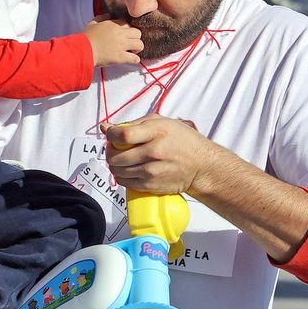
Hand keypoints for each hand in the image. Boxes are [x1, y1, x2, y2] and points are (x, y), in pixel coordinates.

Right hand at [86, 17, 142, 66]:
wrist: (83, 50)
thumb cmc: (86, 37)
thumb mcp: (92, 23)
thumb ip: (101, 18)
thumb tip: (109, 15)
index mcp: (113, 25)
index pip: (127, 23)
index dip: (127, 29)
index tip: (123, 34)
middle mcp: (120, 34)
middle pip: (137, 32)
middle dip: (136, 37)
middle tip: (131, 42)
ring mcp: (121, 46)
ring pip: (139, 44)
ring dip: (137, 48)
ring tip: (132, 51)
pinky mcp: (121, 57)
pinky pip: (135, 58)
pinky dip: (135, 59)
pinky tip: (131, 59)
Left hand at [104, 115, 220, 195]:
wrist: (201, 166)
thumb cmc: (183, 142)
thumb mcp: (162, 123)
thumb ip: (134, 124)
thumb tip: (106, 127)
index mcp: (157, 132)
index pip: (123, 135)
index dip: (111, 135)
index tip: (110, 134)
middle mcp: (154, 151)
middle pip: (116, 155)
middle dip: (110, 152)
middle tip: (115, 149)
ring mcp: (152, 170)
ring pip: (118, 170)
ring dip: (115, 165)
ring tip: (123, 159)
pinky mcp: (151, 185)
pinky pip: (125, 182)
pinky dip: (122, 176)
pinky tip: (130, 170)